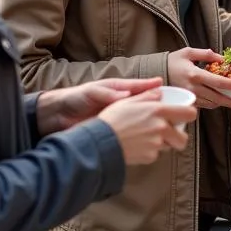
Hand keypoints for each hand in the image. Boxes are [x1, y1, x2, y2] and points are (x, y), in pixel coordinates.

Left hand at [36, 78, 163, 134]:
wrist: (56, 116)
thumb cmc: (75, 98)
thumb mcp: (93, 92)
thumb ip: (110, 94)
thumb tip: (128, 95)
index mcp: (119, 91)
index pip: (141, 89)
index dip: (154, 89)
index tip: (168, 90)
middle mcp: (122, 104)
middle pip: (145, 105)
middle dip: (159, 109)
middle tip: (173, 115)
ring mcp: (119, 119)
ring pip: (140, 121)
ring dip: (151, 125)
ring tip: (165, 130)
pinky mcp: (113, 131)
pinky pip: (130, 133)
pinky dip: (139, 136)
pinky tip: (148, 141)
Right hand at [99, 89, 194, 164]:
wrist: (99, 143)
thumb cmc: (111, 119)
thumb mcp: (128, 101)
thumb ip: (147, 96)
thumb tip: (160, 93)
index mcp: (159, 111)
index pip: (189, 114)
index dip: (188, 115)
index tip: (183, 115)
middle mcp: (161, 128)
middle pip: (183, 138)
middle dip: (177, 137)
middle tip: (166, 133)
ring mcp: (157, 145)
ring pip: (169, 146)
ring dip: (163, 144)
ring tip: (146, 138)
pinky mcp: (149, 157)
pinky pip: (155, 154)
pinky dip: (149, 151)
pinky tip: (137, 146)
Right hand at [166, 47, 230, 111]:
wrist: (154, 73)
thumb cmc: (172, 61)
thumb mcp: (188, 52)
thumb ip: (206, 54)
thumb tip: (222, 58)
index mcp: (196, 74)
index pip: (219, 82)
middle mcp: (194, 88)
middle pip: (218, 98)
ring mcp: (190, 97)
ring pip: (212, 104)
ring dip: (225, 104)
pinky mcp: (187, 101)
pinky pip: (204, 105)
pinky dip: (214, 104)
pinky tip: (221, 101)